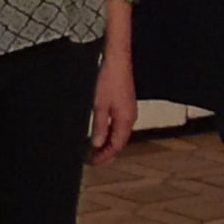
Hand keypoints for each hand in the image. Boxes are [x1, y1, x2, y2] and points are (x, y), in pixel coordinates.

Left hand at [88, 52, 135, 166]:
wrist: (117, 61)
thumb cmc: (109, 80)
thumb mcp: (100, 105)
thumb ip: (99, 126)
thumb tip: (97, 144)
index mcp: (125, 120)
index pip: (116, 146)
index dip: (104, 156)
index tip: (93, 162)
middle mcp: (130, 118)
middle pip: (119, 142)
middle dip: (106, 153)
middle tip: (92, 160)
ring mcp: (129, 111)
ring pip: (120, 135)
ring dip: (108, 144)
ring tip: (95, 150)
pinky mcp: (126, 105)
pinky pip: (120, 126)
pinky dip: (110, 134)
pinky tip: (102, 134)